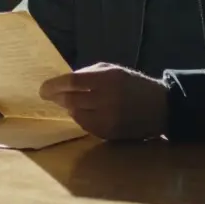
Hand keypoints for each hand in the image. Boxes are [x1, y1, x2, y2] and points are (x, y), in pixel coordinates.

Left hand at [39, 62, 168, 140]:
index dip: (54, 85)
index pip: (72, 82)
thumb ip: (88, 74)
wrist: (161, 107)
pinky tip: (83, 112)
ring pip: (76, 114)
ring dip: (69, 108)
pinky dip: (80, 118)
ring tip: (69, 102)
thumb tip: (63, 82)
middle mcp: (107, 99)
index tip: (43, 89)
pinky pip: (85, 126)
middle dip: (57, 98)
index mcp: (108, 79)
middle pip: (70, 100)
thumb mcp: (113, 70)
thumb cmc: (133, 84)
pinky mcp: (109, 133)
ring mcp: (108, 119)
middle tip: (50, 96)